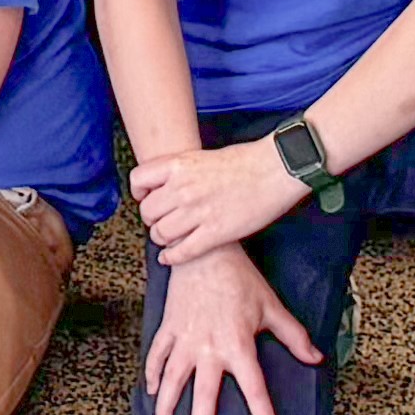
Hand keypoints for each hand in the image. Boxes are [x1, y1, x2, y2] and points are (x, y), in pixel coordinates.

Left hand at [132, 133, 311, 261]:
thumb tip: (167, 188)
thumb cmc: (245, 161)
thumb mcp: (203, 157)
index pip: (138, 180)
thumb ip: (182, 172)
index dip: (139, 192)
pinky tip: (170, 258)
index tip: (145, 197)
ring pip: (161, 234)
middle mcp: (183, 188)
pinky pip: (182, 252)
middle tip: (161, 221)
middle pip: (147, 212)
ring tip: (169, 238)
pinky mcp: (215, 233)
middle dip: (152, 219)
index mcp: (178, 165)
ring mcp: (198, 212)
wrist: (276, 169)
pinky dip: (172, 258)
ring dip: (162, 239)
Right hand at [139, 239, 322, 414]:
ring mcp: (184, 339)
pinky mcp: (169, 328)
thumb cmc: (241, 279)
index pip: (254, 389)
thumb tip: (317, 359)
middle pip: (203, 395)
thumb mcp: (271, 306)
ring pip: (171, 380)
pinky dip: (152, 375)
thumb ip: (294, 336)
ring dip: (166, 408)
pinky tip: (151, 392)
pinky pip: (156, 356)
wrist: (205, 251)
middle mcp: (208, 348)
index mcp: (238, 345)